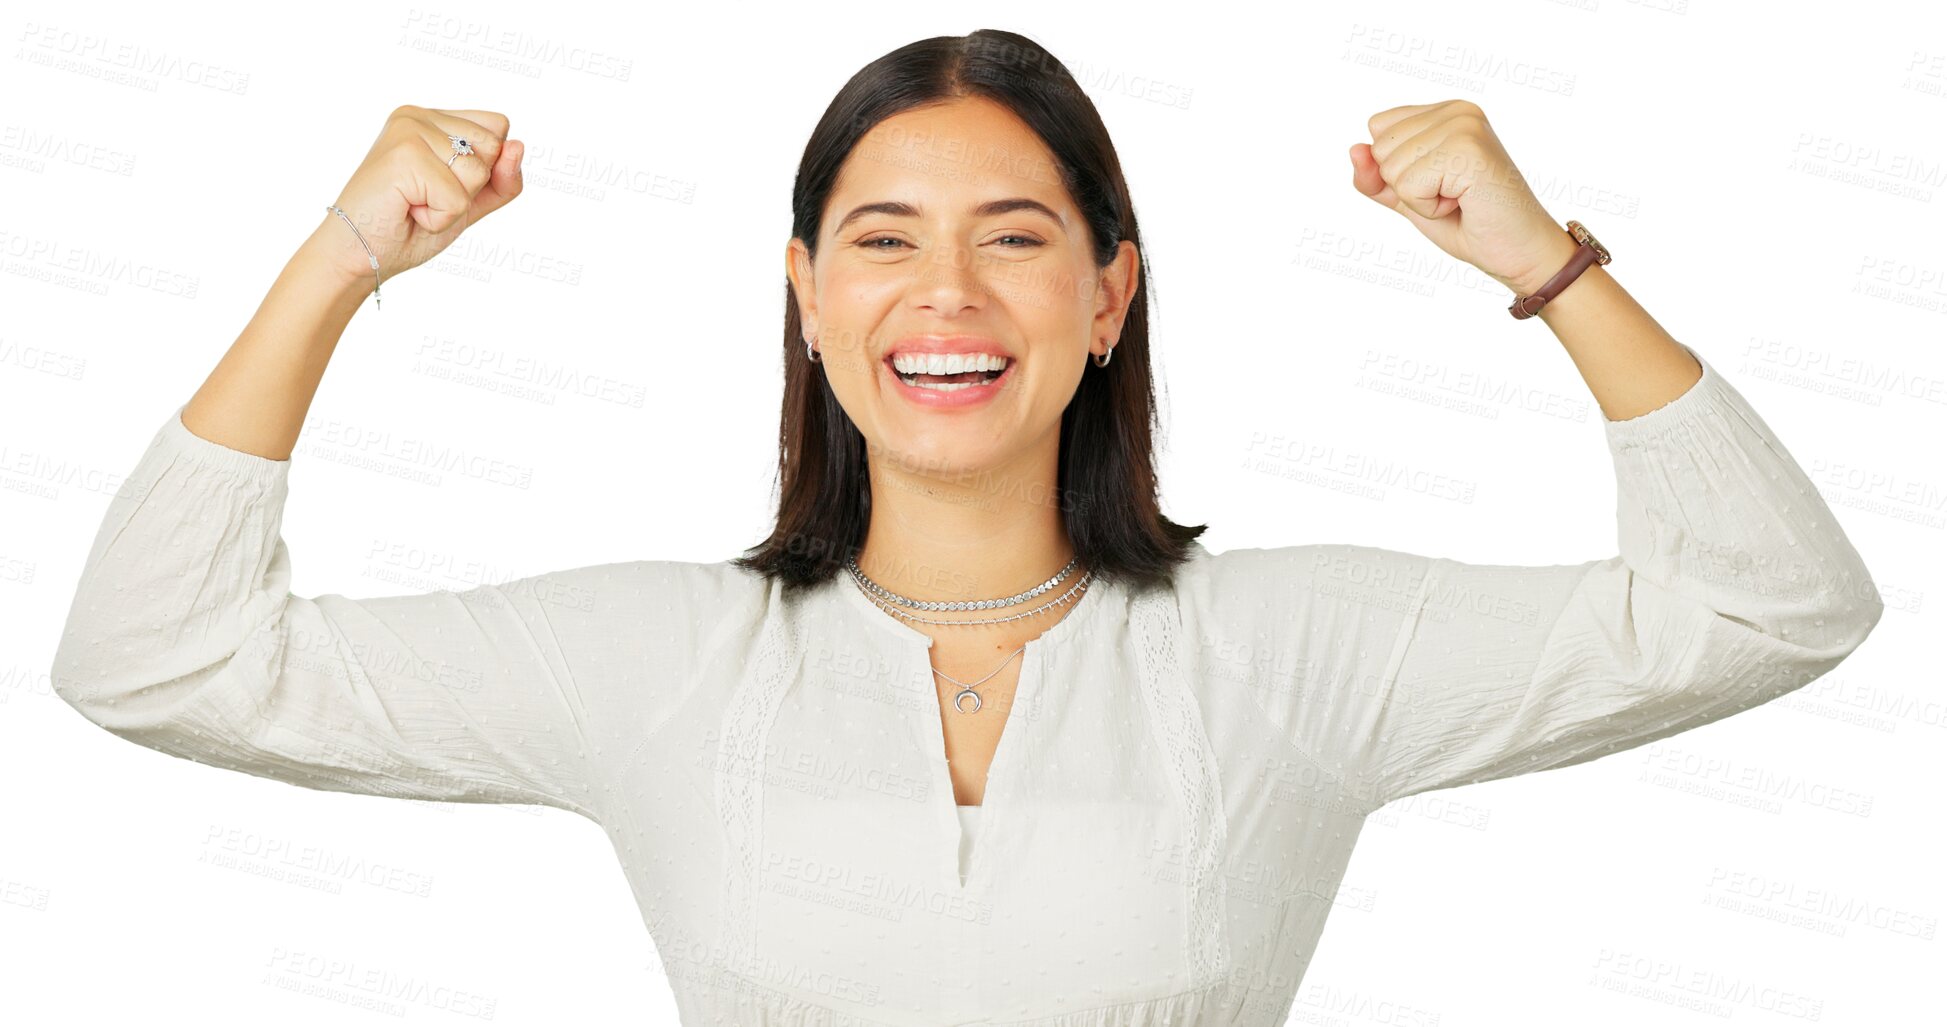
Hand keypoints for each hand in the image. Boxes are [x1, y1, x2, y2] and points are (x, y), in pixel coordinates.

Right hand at [307, 105, 525, 290]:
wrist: (361, 257)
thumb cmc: (408, 229)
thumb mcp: (469, 203)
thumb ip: (501, 179)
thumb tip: (519, 146)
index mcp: (433, 119)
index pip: (498, 127)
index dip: (486, 168)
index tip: (441, 185)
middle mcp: (419, 116)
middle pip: (493, 145)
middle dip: (470, 187)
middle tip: (425, 198)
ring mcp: (409, 130)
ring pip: (478, 171)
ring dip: (453, 205)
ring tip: (414, 204)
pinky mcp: (403, 155)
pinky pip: (457, 197)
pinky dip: (439, 217)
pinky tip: (407, 211)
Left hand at [1349, 100, 1576, 296]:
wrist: (1519, 252)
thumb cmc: (1470, 223)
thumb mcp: (1409, 198)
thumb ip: (1375, 177)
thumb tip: (1354, 149)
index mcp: (1446, 111)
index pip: (1378, 128)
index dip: (1395, 169)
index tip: (1441, 182)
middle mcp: (1457, 110)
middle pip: (1380, 147)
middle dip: (1406, 186)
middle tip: (1454, 195)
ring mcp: (1464, 126)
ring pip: (1391, 168)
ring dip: (1419, 199)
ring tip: (1461, 199)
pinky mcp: (1467, 149)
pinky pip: (1408, 185)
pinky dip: (1429, 208)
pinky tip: (1464, 203)